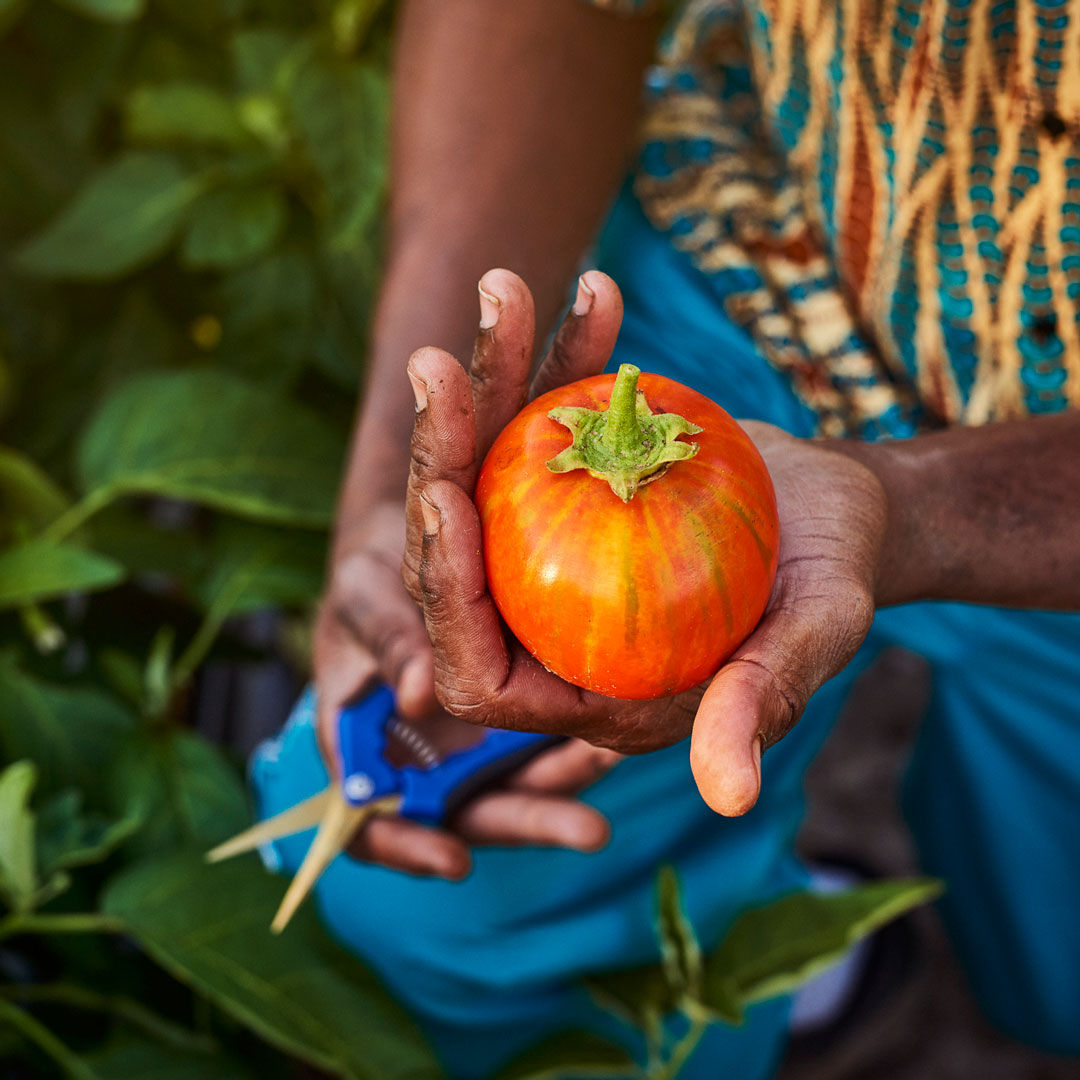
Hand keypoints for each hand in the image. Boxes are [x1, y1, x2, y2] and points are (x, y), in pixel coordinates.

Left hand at [408, 272, 886, 815]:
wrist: (840, 508)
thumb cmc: (834, 576)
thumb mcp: (816, 632)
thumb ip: (765, 698)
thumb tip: (731, 795)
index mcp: (587, 687)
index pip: (480, 672)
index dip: (447, 601)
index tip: (448, 501)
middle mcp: (549, 623)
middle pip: (459, 562)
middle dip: (439, 464)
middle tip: (439, 370)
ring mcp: (552, 551)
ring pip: (481, 478)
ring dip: (483, 384)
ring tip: (503, 292)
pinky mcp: (565, 487)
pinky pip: (537, 424)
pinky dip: (556, 357)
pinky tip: (586, 293)